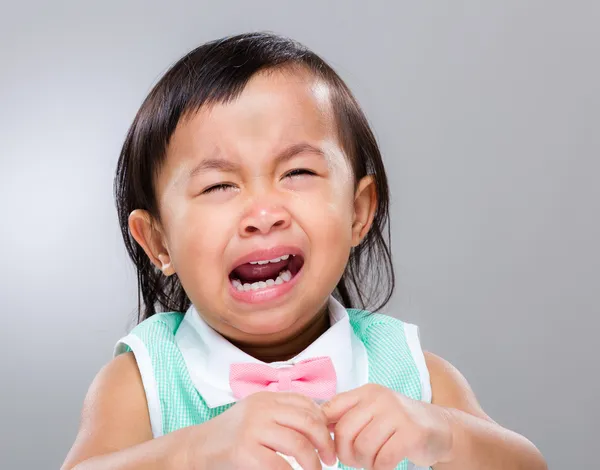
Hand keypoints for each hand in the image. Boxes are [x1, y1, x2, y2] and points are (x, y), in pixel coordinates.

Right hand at [185, 391, 336, 469]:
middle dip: (325, 442)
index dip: (324, 422)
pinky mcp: (244, 450)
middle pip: (308, 421)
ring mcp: (252, 427)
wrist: (194, 448)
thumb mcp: (256, 415)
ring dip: (313, 462)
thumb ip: (281, 415)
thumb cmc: (230, 436)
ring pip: (299, 444)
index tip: (330, 439)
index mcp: (266, 397)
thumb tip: (320, 427)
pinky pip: (280, 465)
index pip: (307, 404)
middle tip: (331, 458)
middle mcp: (261, 408)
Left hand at [322, 384, 453, 469]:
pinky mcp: (412, 433)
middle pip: (345, 431)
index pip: (331, 409)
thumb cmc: (399, 423)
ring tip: (372, 462)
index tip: (329, 447)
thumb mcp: (373, 411)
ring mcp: (397, 414)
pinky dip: (380, 468)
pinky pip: (383, 459)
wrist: (440, 428)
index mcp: (366, 392)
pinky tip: (385, 464)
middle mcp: (380, 398)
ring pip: (363, 448)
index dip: (325, 432)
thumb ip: (348, 415)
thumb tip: (318, 429)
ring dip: (364, 463)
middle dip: (345, 454)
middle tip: (354, 461)